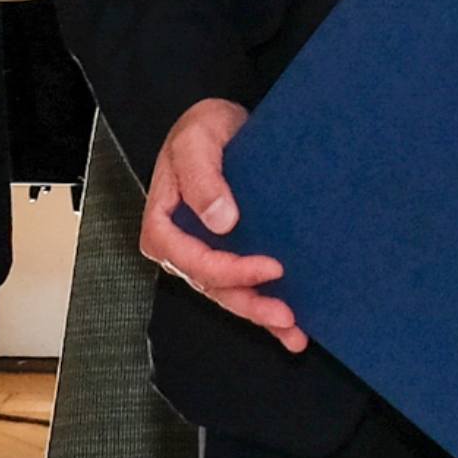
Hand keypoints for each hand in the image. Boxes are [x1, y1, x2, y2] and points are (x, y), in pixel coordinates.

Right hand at [138, 98, 305, 349]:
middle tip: (286, 314)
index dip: (231, 272)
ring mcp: (204, 254)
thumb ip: (202, 177)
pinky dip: (264, 306)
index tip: (271, 266)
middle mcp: (181, 248)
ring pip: (230, 294)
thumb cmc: (200, 130)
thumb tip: (220, 219)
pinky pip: (242, 286)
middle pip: (214, 287)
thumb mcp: (196, 141)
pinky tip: (289, 328)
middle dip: (251, 304)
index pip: (194, 262)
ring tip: (294, 332)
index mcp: (163, 226)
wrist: (221, 125)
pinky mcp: (227, 254)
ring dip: (260, 316)